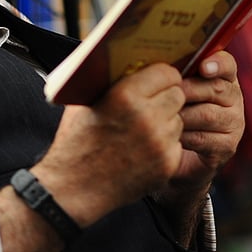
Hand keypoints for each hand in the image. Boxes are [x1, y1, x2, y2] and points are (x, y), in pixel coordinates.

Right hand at [35, 63, 186, 226]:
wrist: (72, 189)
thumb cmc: (76, 142)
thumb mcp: (85, 101)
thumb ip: (111, 81)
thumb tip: (132, 62)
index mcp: (125, 96)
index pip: (167, 72)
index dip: (162, 75)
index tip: (157, 80)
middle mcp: (147, 118)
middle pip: (178, 94)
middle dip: (166, 96)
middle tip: (152, 103)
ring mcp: (159, 143)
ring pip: (178, 119)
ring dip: (166, 120)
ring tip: (143, 129)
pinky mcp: (166, 165)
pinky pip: (176, 144)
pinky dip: (165, 145)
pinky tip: (144, 149)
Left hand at [173, 51, 244, 190]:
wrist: (178, 156)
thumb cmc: (173, 113)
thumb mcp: (175, 91)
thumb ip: (175, 76)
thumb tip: (158, 66)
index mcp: (224, 78)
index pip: (228, 64)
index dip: (217, 63)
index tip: (203, 67)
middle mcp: (234, 99)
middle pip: (215, 88)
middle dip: (188, 91)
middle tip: (167, 95)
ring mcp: (234, 123)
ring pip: (207, 114)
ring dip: (182, 116)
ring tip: (164, 117)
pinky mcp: (228, 146)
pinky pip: (203, 138)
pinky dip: (183, 137)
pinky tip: (170, 136)